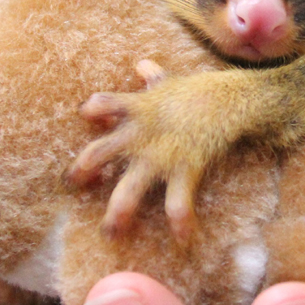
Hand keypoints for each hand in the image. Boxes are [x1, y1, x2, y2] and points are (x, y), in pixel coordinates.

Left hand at [71, 59, 231, 239]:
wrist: (231, 101)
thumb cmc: (199, 93)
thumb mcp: (172, 83)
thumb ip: (153, 77)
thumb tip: (143, 64)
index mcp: (135, 108)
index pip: (100, 104)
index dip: (90, 111)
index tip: (87, 118)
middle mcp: (140, 134)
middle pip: (99, 153)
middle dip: (83, 171)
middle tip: (73, 185)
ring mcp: (159, 155)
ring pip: (129, 189)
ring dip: (117, 213)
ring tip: (111, 234)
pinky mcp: (184, 170)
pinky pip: (177, 203)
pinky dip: (180, 223)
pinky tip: (182, 240)